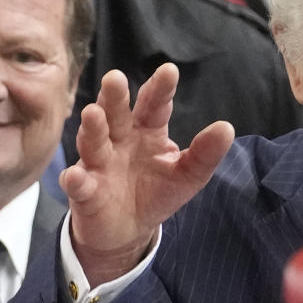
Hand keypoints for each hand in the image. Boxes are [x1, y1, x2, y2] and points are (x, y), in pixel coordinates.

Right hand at [62, 64, 234, 286]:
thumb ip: (204, 154)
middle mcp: (119, 140)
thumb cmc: (155, 193)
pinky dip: (76, 180)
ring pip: (94, 141)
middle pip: (117, 114)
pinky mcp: (85, 191)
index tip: (169, 71)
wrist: (127, 231)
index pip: (154, 106)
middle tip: (115, 78)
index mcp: (147, 132)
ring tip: (93, 114)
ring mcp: (99, 163)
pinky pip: (79, 184)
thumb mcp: (187, 176)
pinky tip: (76, 176)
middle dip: (115, 97)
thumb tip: (227, 128)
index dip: (160, 90)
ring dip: (93, 128)